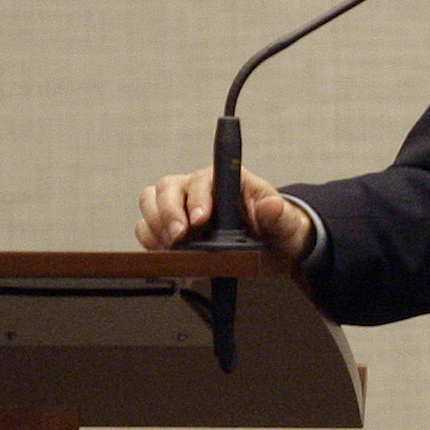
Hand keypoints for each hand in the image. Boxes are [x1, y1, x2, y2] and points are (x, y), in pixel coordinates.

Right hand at [135, 165, 312, 259]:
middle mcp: (198, 188)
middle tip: (179, 238)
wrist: (270, 244)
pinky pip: (145, 224)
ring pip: (151, 200)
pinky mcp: (168, 224)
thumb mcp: (284, 222)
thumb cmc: (275, 226)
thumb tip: (271, 205)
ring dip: (156, 224)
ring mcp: (180, 204)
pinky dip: (150, 237)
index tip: (200, 220)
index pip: (202, 179)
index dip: (196, 198)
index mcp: (225, 180)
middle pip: (169, 187)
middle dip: (169, 213)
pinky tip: (164, 250)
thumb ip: (278, 215)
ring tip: (172, 245)